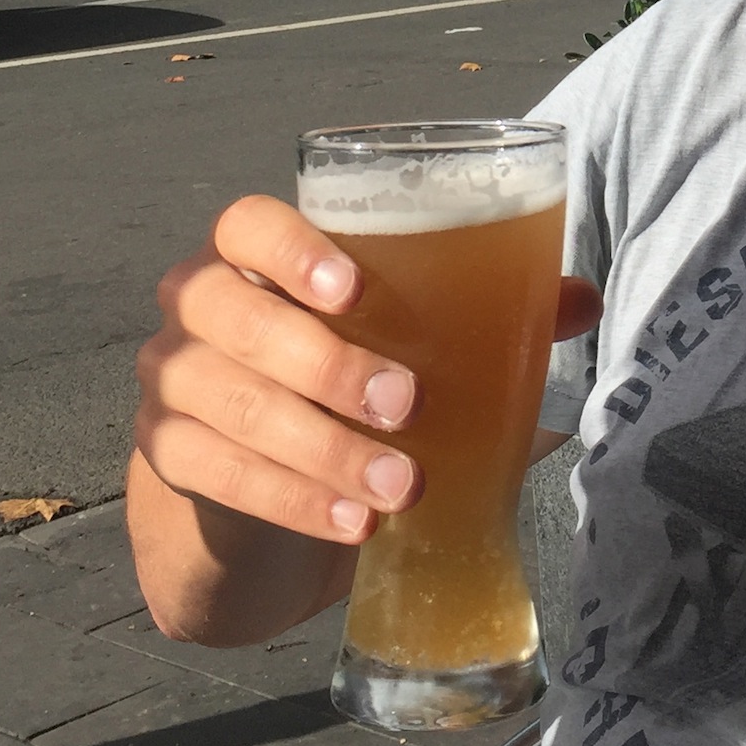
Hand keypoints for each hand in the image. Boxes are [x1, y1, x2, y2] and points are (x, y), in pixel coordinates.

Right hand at [137, 194, 601, 546]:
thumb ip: (486, 314)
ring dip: (320, 446)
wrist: (256, 494)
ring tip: (398, 485)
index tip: (357, 288)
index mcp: (255, 257)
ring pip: (227, 400)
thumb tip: (579, 298)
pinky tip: (350, 522)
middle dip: (325, 362)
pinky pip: (215, 471)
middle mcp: (199, 305)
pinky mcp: (167, 455)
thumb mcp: (402, 347)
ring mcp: (170, 380)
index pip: (246, 224)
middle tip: (406, 404)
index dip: (291, 249)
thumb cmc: (337, 388)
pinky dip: (291, 498)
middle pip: (232, 313)